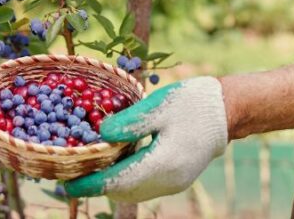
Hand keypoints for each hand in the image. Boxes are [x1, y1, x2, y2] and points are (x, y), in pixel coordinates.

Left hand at [64, 76, 228, 202]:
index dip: (90, 184)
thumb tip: (101, 135)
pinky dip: (125, 179)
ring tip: (88, 168)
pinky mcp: (177, 178)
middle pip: (123, 192)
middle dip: (96, 185)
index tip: (66, 183)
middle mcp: (167, 181)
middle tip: (72, 172)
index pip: (117, 181)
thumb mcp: (158, 106)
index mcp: (162, 164)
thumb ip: (129, 122)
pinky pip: (143, 185)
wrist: (227, 110)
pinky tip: (114, 162)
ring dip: (110, 183)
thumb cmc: (192, 103)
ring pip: (132, 191)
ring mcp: (174, 182)